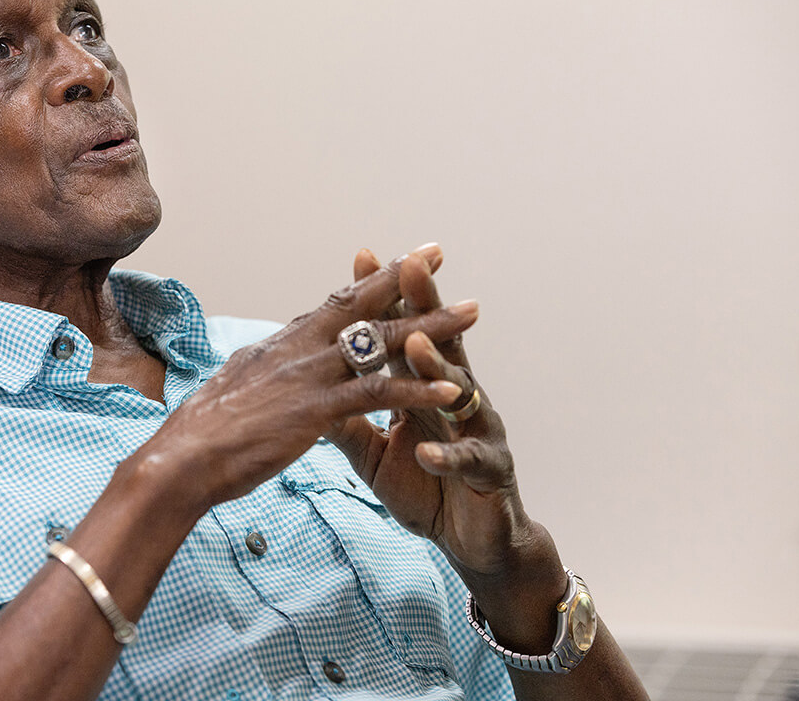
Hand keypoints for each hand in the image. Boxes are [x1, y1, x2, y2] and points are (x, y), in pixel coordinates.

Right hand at [131, 247, 477, 515]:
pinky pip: (379, 396)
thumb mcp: (235, 390)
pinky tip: (452, 390)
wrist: (180, 461)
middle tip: (438, 252)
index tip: (395, 259)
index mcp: (280, 346)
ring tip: (471, 312)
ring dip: (431, 327)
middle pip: (361, 305)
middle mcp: (297, 349)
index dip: (367, 281)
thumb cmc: (201, 436)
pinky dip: (417, 391)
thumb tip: (266, 362)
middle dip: (404, 278)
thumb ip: (262, 373)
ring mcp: (308, 377)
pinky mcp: (317, 411)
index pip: (333, 305)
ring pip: (382, 343)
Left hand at [325, 245, 535, 579]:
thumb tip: (309, 385)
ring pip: (460, 392)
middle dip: (424, 304)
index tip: (364, 256)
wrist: (473, 541)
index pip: (403, 334)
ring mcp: (477, 432)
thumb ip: (347, 418)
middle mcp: (456, 399)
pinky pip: (468, 460)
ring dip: (435, 368)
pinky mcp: (489, 472)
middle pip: (438, 343)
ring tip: (414, 344)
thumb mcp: (373, 452)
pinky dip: (446, 456)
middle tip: (411, 265)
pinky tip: (427, 452)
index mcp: (423, 390)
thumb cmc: (427, 488)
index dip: (385, 297)